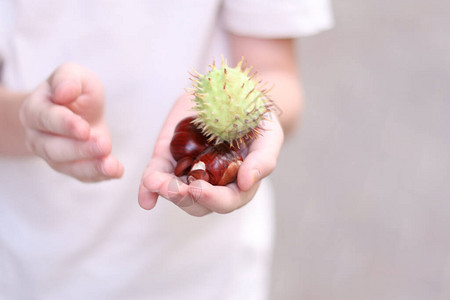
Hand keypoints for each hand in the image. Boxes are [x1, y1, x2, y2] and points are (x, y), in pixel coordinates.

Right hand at [19, 63, 123, 181]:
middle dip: (81, 149)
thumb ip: (68, 80)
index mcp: (35, 110)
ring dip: (91, 166)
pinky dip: (99, 175)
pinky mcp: (71, 167)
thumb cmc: (75, 91)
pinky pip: (82, 176)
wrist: (80, 110)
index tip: (85, 129)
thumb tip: (63, 92)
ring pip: (67, 166)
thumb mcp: (73, 74)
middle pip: (54, 148)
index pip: (46, 119)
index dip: (65, 125)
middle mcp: (38, 137)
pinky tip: (116, 171)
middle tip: (104, 145)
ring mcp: (52, 156)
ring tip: (111, 165)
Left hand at [138, 94, 283, 215]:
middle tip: (175, 189)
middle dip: (185, 199)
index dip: (214, 200)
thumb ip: (263, 159)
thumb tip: (247, 182)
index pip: (228, 201)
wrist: (234, 92)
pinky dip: (149, 186)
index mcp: (239, 182)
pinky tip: (145, 197)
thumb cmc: (258, 118)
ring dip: (164, 192)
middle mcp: (214, 182)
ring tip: (155, 183)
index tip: (200, 189)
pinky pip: (158, 175)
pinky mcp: (170, 157)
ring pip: (177, 193)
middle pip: (199, 204)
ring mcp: (190, 171)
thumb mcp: (268, 134)